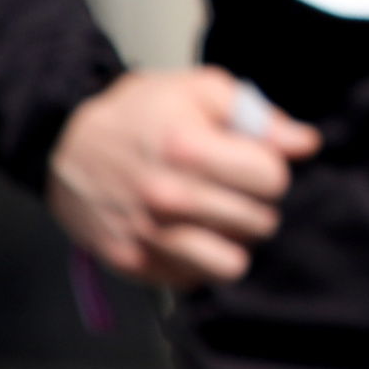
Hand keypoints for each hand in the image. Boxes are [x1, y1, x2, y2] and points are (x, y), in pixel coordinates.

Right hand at [46, 69, 319, 290]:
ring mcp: (149, 234)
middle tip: (233, 189)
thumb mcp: (200, 89)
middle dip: (255, 204)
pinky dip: (197, 262)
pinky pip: (194, 279)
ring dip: (233, 240)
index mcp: (189, 148)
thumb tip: (305, 143)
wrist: (63, 142)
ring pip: (232, 263)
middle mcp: (169, 196)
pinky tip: (186, 233)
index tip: (252, 162)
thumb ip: (258, 115)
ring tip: (218, 218)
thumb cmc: (138, 112)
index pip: (273, 179)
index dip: (270, 168)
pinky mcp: (133, 262)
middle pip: (259, 222)